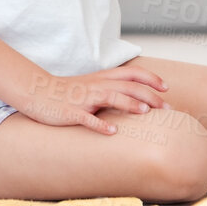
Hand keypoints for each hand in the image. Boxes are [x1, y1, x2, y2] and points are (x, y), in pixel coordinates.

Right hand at [18, 62, 170, 134]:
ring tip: (146, 113)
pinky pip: (87, 118)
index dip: (151, 78)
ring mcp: (84, 98)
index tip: (166, 89)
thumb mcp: (93, 85)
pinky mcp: (72, 112)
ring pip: (111, 97)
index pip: (133, 73)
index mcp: (103, 78)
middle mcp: (97, 85)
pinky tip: (112, 132)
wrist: (39, 93)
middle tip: (166, 108)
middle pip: (128, 86)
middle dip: (150, 96)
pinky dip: (100, 125)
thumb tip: (136, 98)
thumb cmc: (69, 92)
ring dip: (129, 104)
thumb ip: (113, 88)